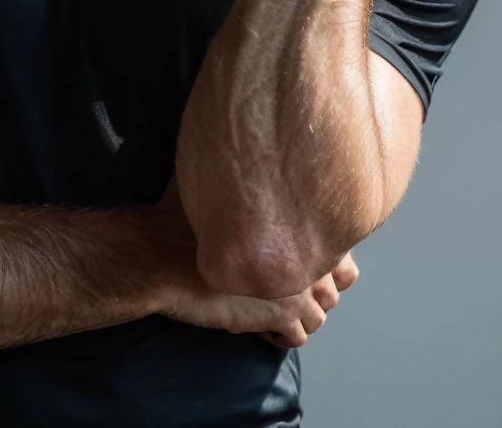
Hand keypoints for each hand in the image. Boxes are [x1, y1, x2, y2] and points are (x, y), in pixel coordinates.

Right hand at [152, 178, 357, 347]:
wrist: (161, 252)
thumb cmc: (181, 217)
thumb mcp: (217, 186)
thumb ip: (243, 187)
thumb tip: (239, 163)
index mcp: (297, 220)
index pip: (340, 254)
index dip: (322, 265)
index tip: (300, 265)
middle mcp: (308, 252)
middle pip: (332, 289)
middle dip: (311, 293)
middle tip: (283, 289)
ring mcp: (298, 287)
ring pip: (318, 317)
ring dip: (296, 317)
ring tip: (270, 309)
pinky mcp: (280, 316)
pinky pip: (296, 338)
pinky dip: (280, 335)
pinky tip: (259, 325)